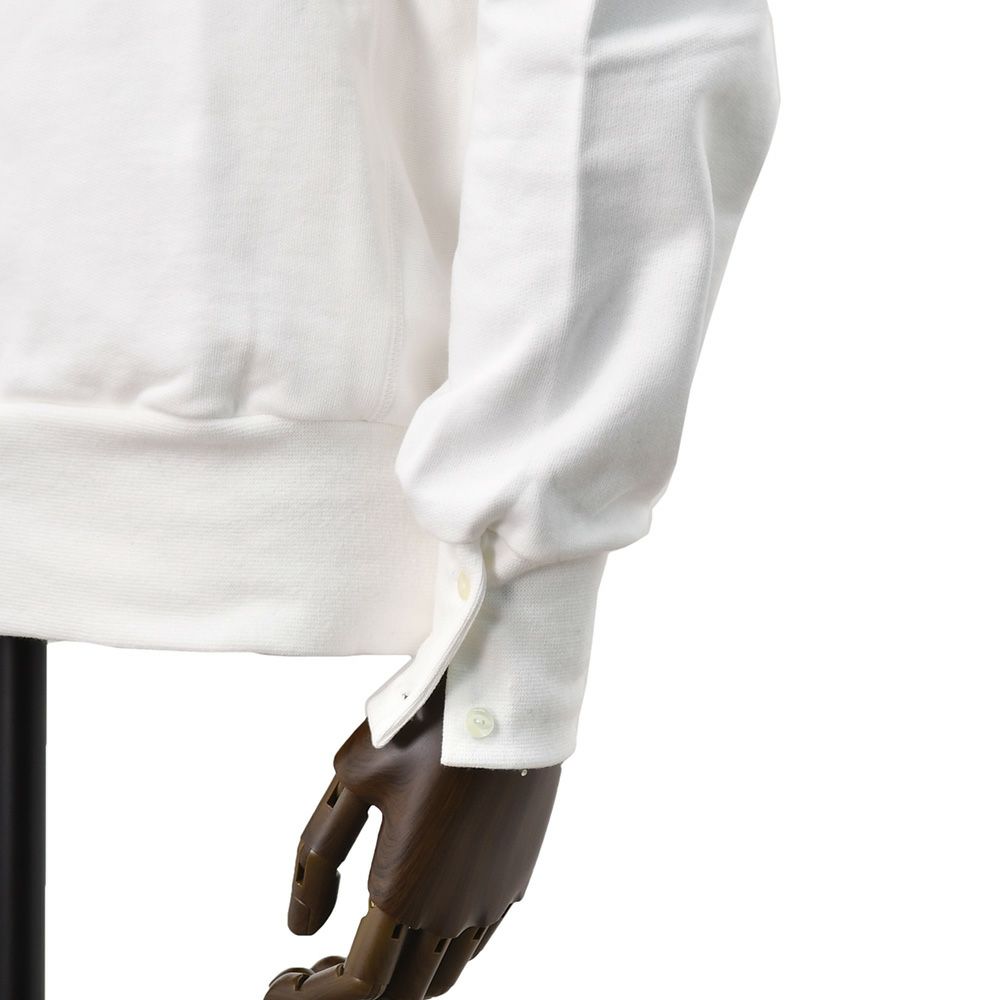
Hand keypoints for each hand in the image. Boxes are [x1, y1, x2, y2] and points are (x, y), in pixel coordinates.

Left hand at [264, 677, 561, 998]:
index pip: (356, 985)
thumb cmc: (423, 733)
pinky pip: (472, 943)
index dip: (313, 996)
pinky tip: (415, 916)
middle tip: (319, 964)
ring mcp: (488, 900)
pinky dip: (436, 951)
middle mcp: (450, 911)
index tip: (285, 979)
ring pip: (439, 977)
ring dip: (397, 976)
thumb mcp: (352, 780)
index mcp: (402, 891)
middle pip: (397, 992)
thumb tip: (301, 926)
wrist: (505, 701)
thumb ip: (317, 860)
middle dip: (350, 988)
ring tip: (365, 945)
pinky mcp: (513, 881)